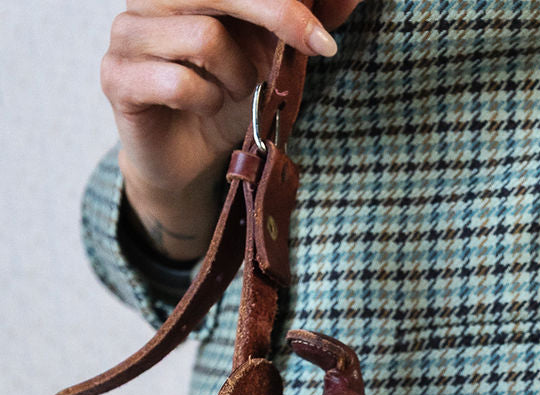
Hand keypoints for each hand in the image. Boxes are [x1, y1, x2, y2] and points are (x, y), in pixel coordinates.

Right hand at [101, 0, 358, 258]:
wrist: (187, 159)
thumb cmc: (225, 96)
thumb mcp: (272, 54)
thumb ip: (301, 21)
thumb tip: (350, 0)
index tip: (325, 32)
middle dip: (277, 13)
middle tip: (315, 47)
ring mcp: (126, 33)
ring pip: (205, 37)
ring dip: (237, 74)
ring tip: (234, 91)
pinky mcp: (116, 77)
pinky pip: (179, 81)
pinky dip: (207, 100)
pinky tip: (206, 107)